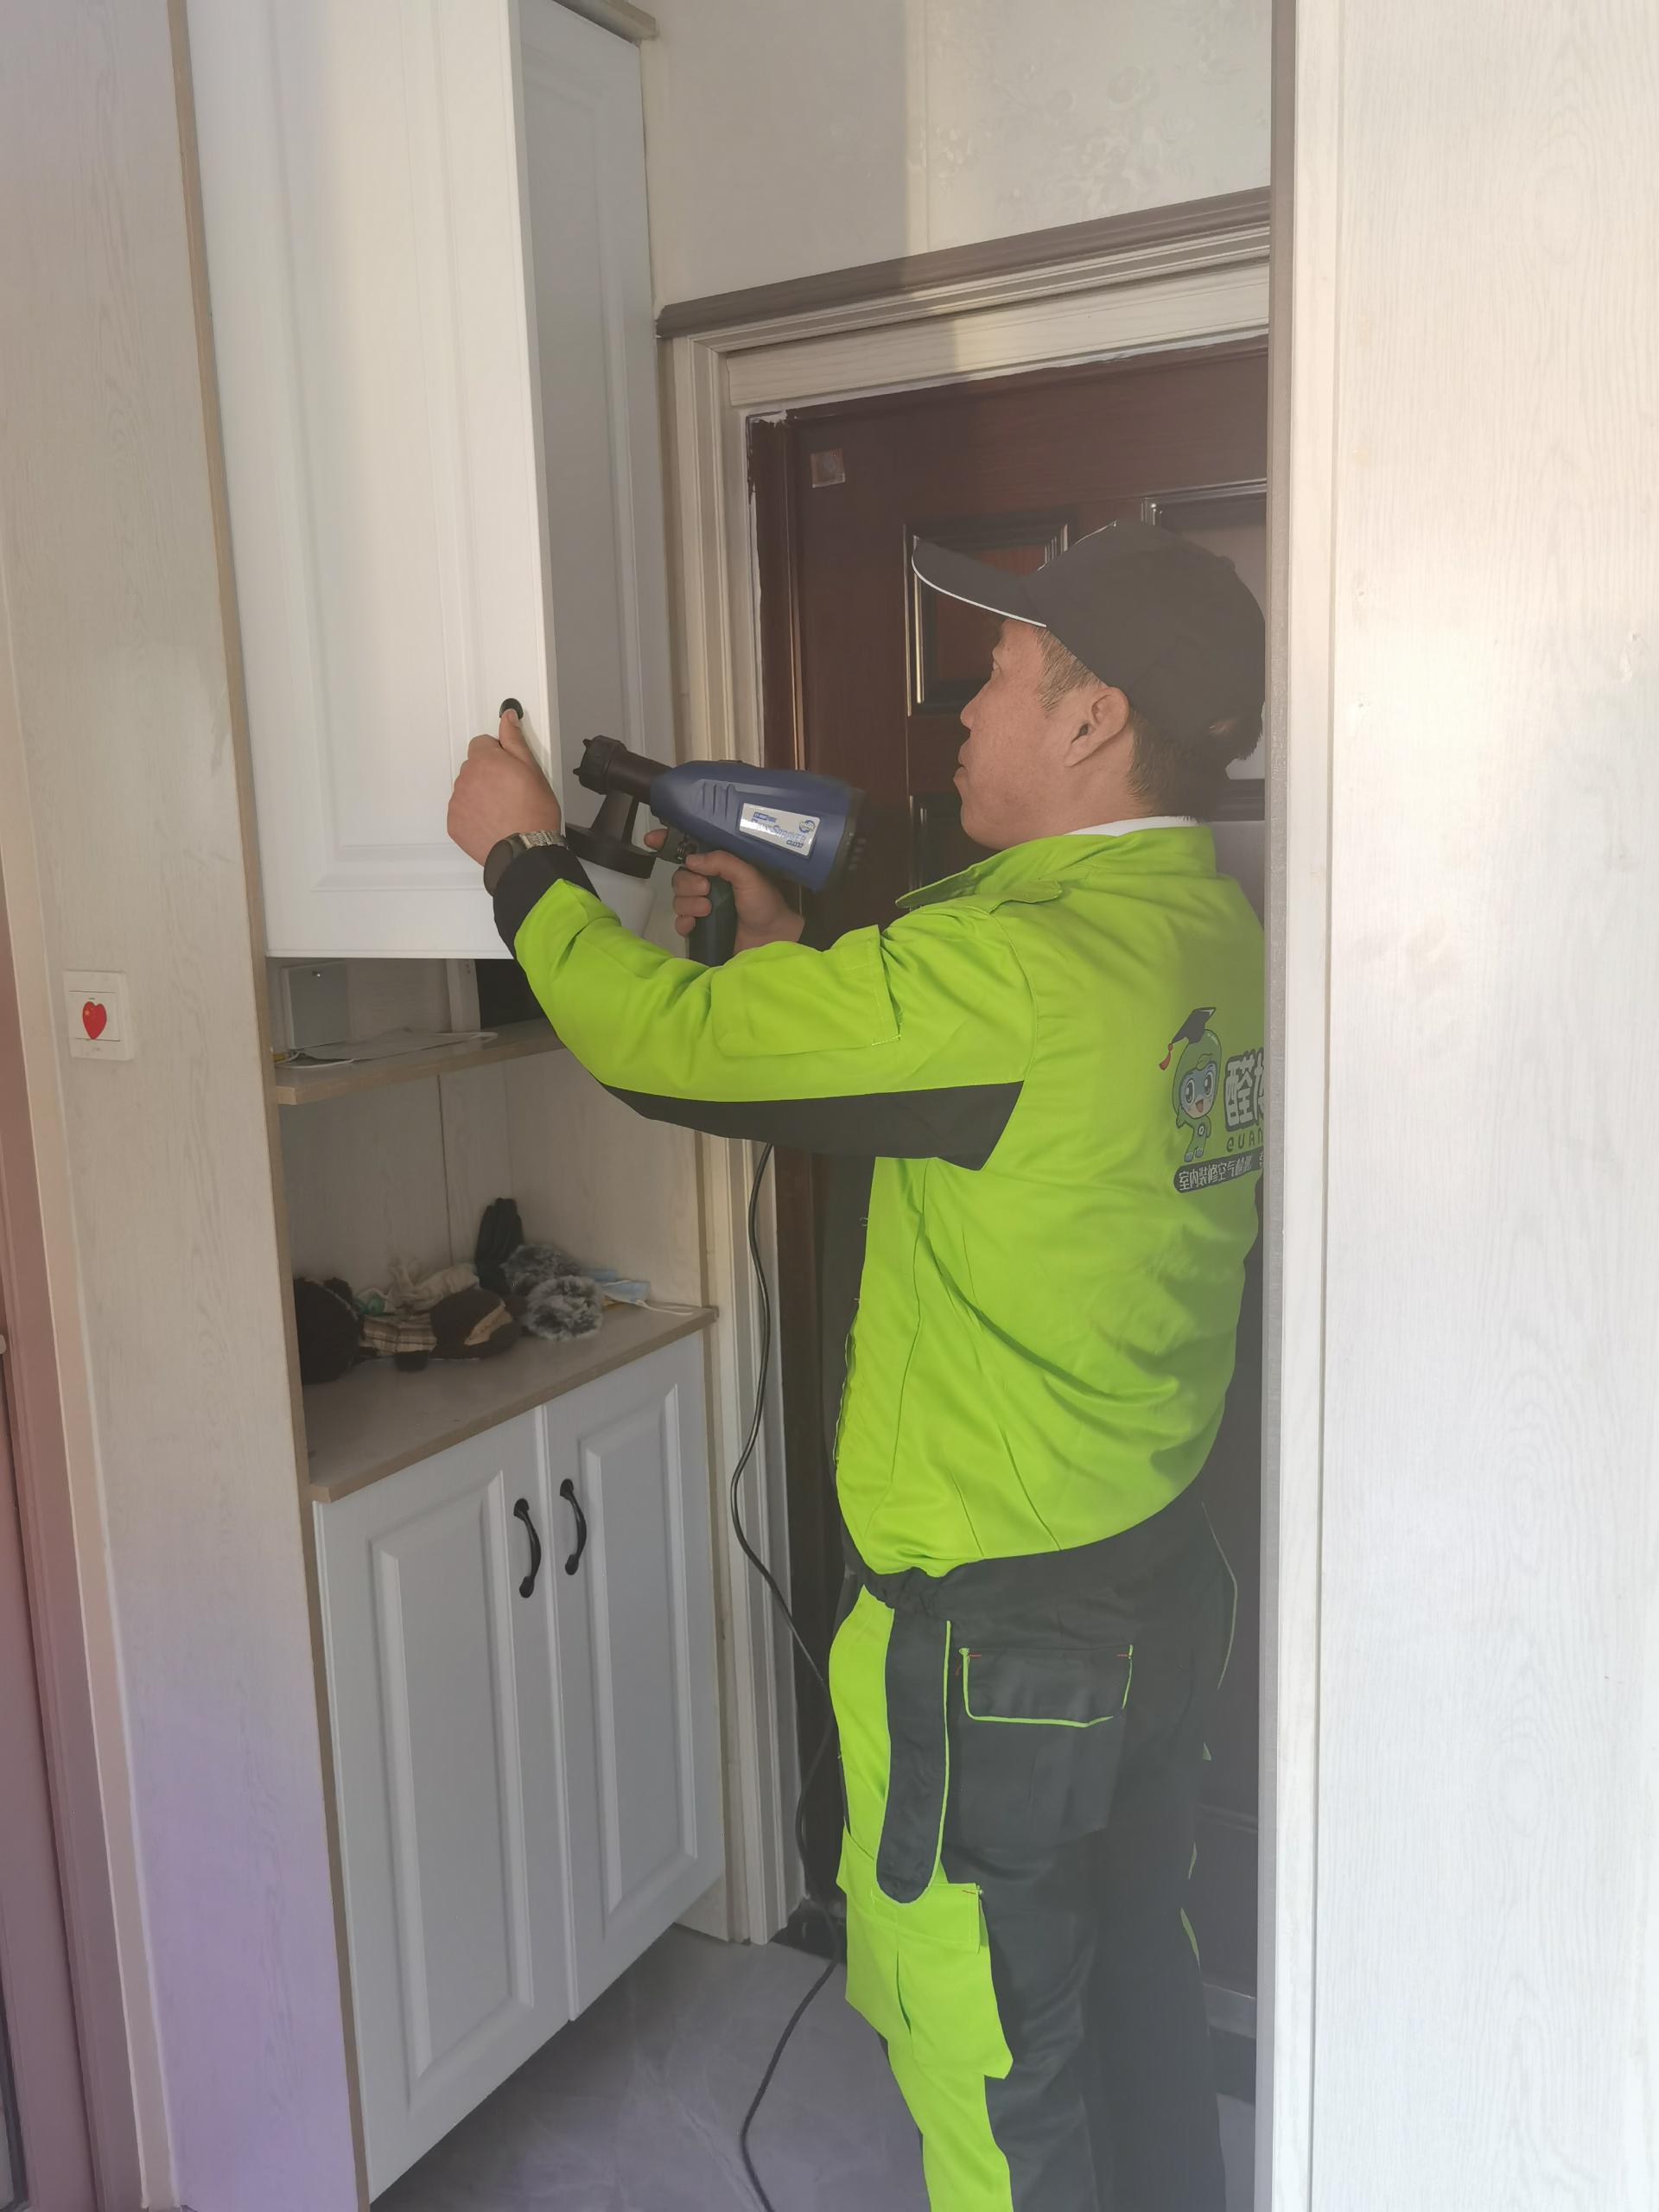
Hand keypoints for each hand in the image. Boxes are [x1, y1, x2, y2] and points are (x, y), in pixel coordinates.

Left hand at [447, 707, 561, 863]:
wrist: (526, 851)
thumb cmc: (533, 812)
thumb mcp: (532, 769)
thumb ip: (514, 739)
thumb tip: (507, 718)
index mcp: (484, 761)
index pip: (481, 744)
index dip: (497, 754)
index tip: (509, 768)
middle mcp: (465, 778)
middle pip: (473, 767)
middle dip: (488, 774)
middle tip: (510, 792)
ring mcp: (457, 802)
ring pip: (466, 789)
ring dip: (479, 795)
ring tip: (502, 811)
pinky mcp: (454, 823)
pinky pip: (461, 812)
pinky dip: (473, 816)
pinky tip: (492, 823)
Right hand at [644, 830, 804, 952]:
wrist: (774, 938)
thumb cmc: (765, 903)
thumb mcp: (748, 876)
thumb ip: (723, 862)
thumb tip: (691, 860)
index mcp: (718, 868)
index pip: (690, 851)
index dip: (669, 843)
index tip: (652, 839)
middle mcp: (707, 885)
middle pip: (679, 877)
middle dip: (687, 883)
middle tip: (706, 889)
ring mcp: (702, 908)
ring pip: (678, 900)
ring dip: (689, 903)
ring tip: (708, 909)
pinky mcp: (700, 929)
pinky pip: (680, 923)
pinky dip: (684, 922)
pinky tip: (695, 924)